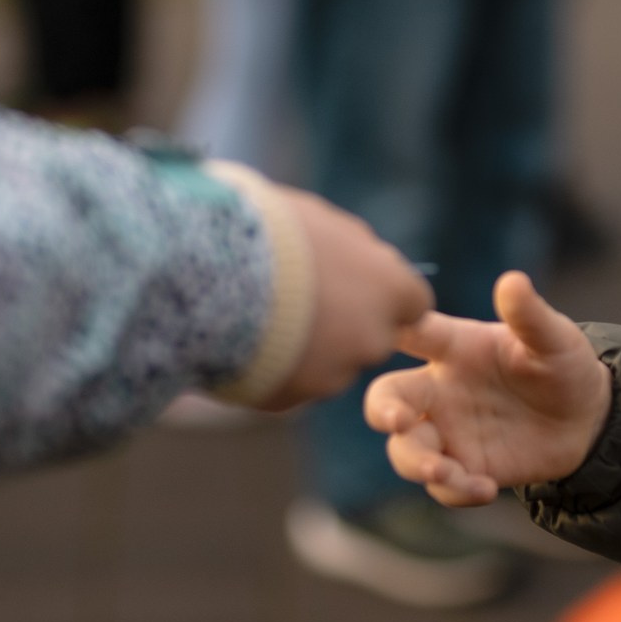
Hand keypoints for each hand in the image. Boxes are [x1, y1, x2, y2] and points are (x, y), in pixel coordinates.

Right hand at [246, 187, 433, 411]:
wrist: (208, 274)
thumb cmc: (265, 232)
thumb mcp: (319, 222)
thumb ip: (348, 247)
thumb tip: (355, 255)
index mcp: (390, 288)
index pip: (412, 303)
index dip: (382, 295)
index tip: (355, 286)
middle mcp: (372, 337)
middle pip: (371, 336)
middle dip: (344, 325)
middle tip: (298, 301)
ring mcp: (333, 374)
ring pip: (328, 363)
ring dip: (304, 348)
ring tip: (256, 313)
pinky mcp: (290, 399)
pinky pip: (286, 383)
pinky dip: (269, 367)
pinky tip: (237, 338)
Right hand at [366, 271, 610, 505]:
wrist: (587, 419)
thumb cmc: (563, 364)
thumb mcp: (554, 338)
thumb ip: (530, 314)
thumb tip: (513, 280)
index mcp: (454, 349)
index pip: (412, 334)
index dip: (391, 330)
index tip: (384, 333)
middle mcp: (440, 391)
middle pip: (387, 399)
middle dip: (382, 411)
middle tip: (398, 421)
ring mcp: (449, 433)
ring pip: (405, 450)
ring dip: (415, 462)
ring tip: (443, 471)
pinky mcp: (466, 467)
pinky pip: (442, 486)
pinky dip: (455, 490)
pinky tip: (485, 488)